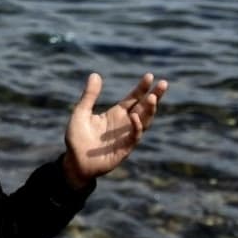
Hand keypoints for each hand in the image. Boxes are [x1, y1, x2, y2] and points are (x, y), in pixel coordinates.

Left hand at [63, 72, 167, 187]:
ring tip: (153, 97)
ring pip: (144, 121)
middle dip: (154, 95)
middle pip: (144, 107)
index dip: (141, 88)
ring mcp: (126, 135)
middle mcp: (124, 123)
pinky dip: (136, 126)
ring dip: (150, 110)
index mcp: (116, 113)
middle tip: (163, 83)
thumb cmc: (77, 138)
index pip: (133, 98)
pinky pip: (134, 136)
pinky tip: (134, 116)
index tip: (150, 76)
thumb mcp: (81, 113)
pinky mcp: (125, 148)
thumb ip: (89, 96)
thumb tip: (95, 74)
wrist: (74, 162)